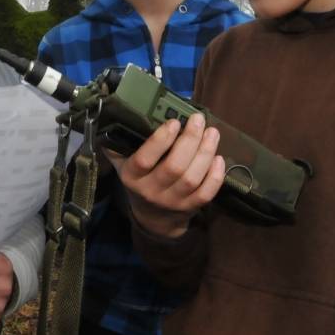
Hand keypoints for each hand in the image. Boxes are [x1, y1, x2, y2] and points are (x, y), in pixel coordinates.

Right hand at [106, 113, 224, 237]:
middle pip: (174, 167)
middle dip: (189, 140)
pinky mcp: (190, 208)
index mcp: (132, 177)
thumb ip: (118, 144)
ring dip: (205, 153)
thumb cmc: (139, 180)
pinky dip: (215, 176)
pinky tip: (219, 158)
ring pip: (192, 178)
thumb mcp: (123, 164)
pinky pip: (206, 193)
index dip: (160, 140)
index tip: (174, 121)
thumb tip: (115, 115)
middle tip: (198, 120)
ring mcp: (173, 202)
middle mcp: (151, 191)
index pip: (144, 159)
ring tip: (212, 133)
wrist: (153, 218)